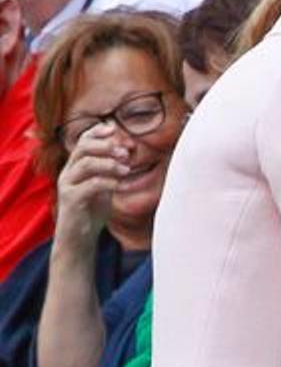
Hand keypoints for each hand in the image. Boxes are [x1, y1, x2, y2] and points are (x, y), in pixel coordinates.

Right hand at [56, 123, 130, 249]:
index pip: (83, 141)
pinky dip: (109, 183)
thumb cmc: (91, 212)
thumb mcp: (103, 188)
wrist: (78, 238)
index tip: (115, 129)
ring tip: (127, 169)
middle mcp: (68, 172)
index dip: (98, 132)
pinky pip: (91, 185)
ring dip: (109, 164)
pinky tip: (123, 185)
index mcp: (75, 166)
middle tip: (125, 152)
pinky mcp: (71, 199)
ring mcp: (67, 185)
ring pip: (86, 165)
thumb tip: (127, 153)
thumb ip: (111, 172)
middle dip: (105, 146)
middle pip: (83, 148)